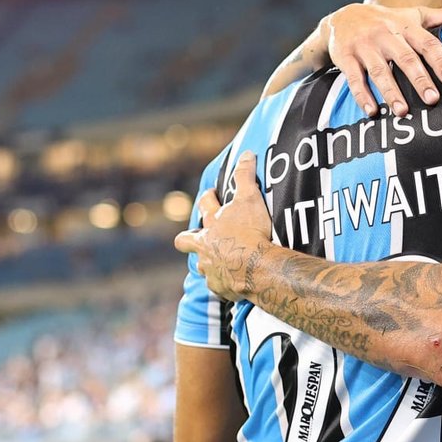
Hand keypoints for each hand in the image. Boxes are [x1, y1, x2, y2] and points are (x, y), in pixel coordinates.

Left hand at [173, 153, 274, 300]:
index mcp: (211, 224)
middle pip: (185, 241)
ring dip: (208, 262)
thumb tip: (246, 153)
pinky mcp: (220, 287)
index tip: (211, 194)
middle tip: (198, 237)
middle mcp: (204, 247)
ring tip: (221, 263)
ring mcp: (210, 269)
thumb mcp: (250, 198)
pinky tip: (235, 282)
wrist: (256, 266)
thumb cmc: (251, 230)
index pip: (203, 205)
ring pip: (202, 265)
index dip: (207, 197)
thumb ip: (245, 176)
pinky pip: (218, 285)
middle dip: (188, 239)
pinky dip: (225, 282)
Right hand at [320, 4, 441, 117]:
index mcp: (404, 26)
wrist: (342, 17)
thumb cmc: (385, 20)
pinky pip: (354, 79)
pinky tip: (372, 112)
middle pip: (405, 58)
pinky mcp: (345, 58)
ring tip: (403, 111)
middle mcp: (385, 35)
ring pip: (380, 71)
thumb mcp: (411, 14)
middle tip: (432, 100)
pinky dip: (362, 96)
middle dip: (419, 79)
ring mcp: (364, 47)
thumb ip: (441, 17)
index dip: (439, 60)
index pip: (426, 43)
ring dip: (391, 92)